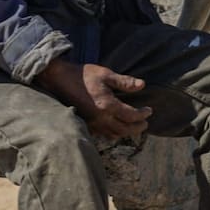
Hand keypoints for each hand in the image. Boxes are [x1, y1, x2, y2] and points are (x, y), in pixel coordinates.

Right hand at [34, 59, 152, 139]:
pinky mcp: (86, 124)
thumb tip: (142, 85)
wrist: (59, 80)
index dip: (142, 115)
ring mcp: (92, 123)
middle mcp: (101, 118)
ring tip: (133, 127)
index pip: (131, 116)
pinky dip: (113, 133)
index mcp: (108, 105)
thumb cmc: (83, 75)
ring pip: (114, 134)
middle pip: (125, 130)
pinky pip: (103, 134)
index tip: (149, 111)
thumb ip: (124, 82)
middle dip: (137, 128)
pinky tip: (116, 127)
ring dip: (126, 132)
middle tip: (145, 124)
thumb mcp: (106, 74)